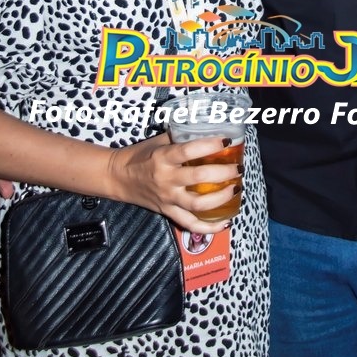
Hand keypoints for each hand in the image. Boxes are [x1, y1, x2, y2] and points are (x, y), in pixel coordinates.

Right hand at [108, 132, 241, 233]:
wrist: (118, 177)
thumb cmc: (140, 155)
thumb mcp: (159, 141)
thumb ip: (181, 137)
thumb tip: (206, 129)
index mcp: (163, 157)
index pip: (189, 151)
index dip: (210, 146)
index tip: (227, 141)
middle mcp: (166, 179)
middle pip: (199, 178)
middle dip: (224, 173)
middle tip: (238, 168)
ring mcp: (167, 198)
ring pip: (197, 205)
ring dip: (221, 198)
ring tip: (236, 189)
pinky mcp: (167, 212)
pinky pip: (189, 224)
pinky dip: (208, 227)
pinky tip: (225, 222)